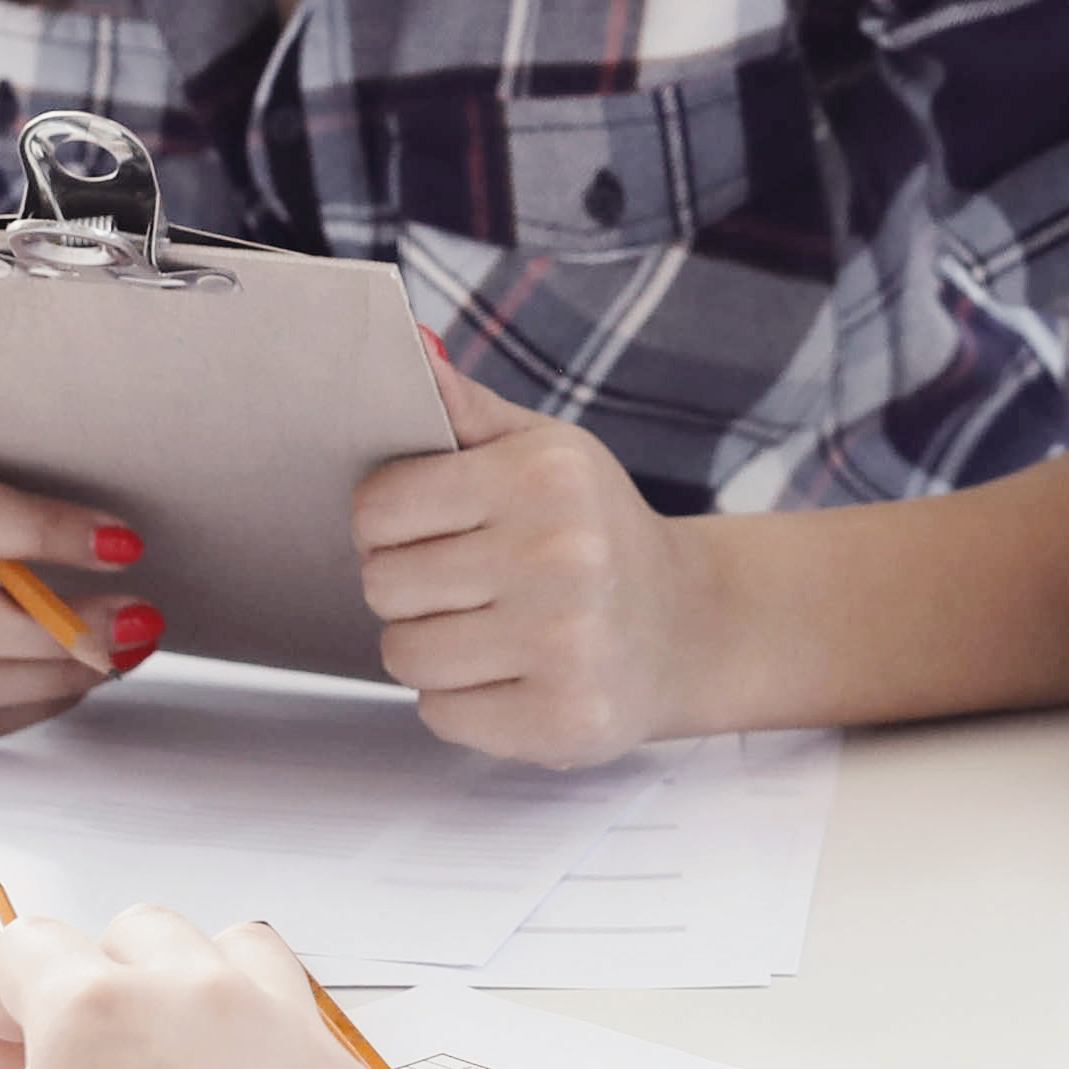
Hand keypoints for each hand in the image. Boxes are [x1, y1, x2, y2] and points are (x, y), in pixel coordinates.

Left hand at [354, 354, 705, 765]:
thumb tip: (407, 346)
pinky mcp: (562, 721)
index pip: (379, 506)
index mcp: (545, 477)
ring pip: (404, 653)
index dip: (386, 520)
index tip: (422, 525)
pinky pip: (439, 713)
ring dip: (430, 644)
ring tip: (484, 627)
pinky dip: (460, 699)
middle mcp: (560, 558)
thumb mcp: (545, 450)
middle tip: (459, 579)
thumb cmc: (594, 529)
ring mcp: (565, 646)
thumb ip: (465, 410)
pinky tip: (509, 672)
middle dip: (407, 584)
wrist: (689, 626)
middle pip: (383, 583)